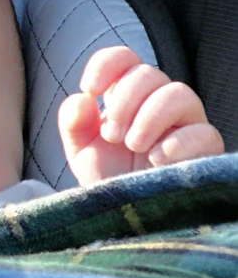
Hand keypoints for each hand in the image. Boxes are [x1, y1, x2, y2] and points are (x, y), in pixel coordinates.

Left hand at [58, 46, 223, 185]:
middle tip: (111, 135)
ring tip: (133, 145)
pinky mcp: (205, 150)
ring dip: (150, 116)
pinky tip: (156, 159)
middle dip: (126, 100)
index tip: (90, 88)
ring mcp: (185, 124)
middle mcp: (158, 102)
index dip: (108, 64)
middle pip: (149, 74)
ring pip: (180, 93)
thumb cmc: (107, 177)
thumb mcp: (81, 150)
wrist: (126, 217)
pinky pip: (204, 132)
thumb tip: (81, 99)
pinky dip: (177, 142)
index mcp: (127, 96)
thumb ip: (73, 122)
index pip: (125, 59)